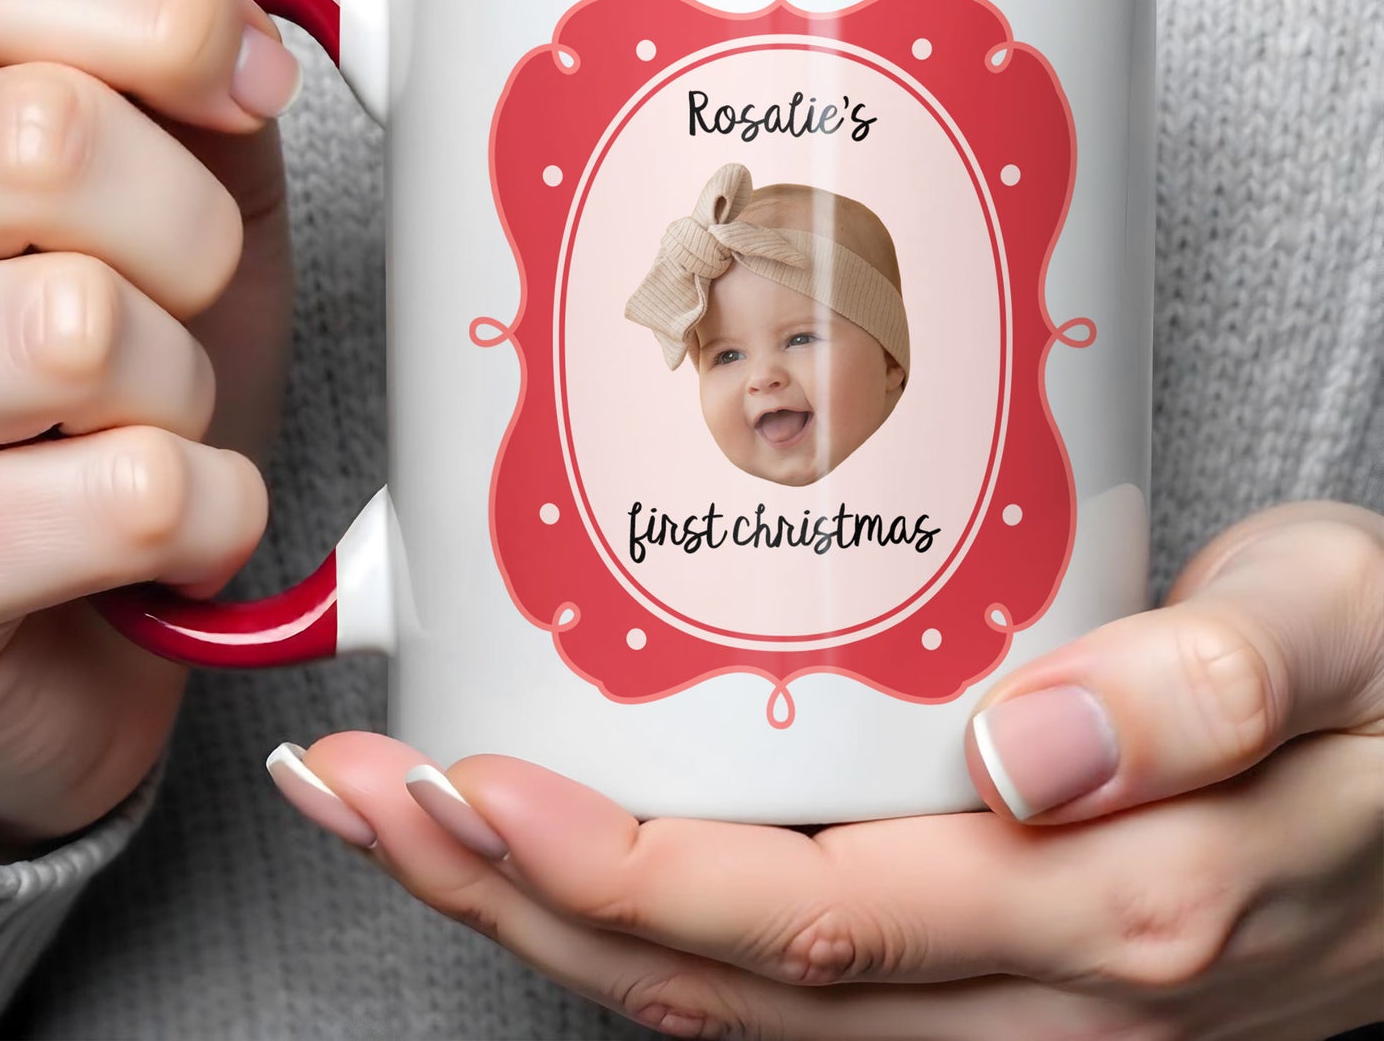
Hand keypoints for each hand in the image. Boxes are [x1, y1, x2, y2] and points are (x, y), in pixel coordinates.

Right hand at [0, 0, 295, 852]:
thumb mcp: (158, 174)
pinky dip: (207, 516)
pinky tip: (164, 532)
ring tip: (145, 426)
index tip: (248, 90)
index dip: (166, 17)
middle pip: (44, 139)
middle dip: (186, 233)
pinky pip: (130, 495)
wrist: (69, 613)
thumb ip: (159, 9)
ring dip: (181, 390)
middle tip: (178, 300)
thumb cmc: (107, 387)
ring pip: (82, 326)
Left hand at [280, 502, 1383, 1038]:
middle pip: (716, 983)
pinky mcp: (987, 961)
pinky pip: (783, 980)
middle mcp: (1029, 985)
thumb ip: (1208, 689)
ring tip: (406, 813)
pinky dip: (642, 921)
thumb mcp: (1342, 640)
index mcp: (1105, 906)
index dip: (607, 866)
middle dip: (507, 896)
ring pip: (728, 1000)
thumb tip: (1032, 750)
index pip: (801, 920)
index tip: (458, 779)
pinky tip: (564, 851)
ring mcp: (1000, 997)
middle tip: (356, 788)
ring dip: (541, 914)